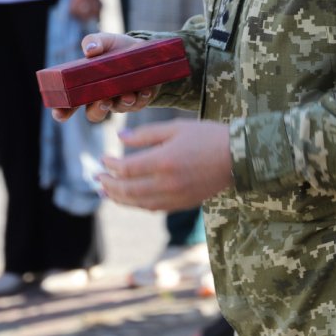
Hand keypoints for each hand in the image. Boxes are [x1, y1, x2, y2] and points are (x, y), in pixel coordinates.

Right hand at [51, 32, 157, 122]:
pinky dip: (142, 99)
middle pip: (94, 114)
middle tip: (103, 101)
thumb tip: (90, 50)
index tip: (60, 114)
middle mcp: (102, 97)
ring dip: (123, 103)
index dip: (62, 112)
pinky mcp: (139, 99)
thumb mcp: (105, 40)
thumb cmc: (116, 47)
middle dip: (98, 110)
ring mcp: (120, 100)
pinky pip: (139, 105)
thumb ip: (94, 41)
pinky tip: (144, 91)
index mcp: (87, 86)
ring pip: (119, 109)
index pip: (70, 105)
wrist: (143, 48)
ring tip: (128, 95)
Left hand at [97, 119, 232, 210]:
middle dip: (109, 185)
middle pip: (128, 191)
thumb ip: (147, 134)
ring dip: (119, 198)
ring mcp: (175, 197)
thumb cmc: (208, 136)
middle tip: (97, 178)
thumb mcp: (176, 127)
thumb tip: (121, 138)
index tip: (103, 158)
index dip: (111, 165)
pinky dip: (137, 204)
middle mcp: (166, 183)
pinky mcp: (183, 203)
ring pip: (138, 203)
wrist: (238, 156)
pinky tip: (131, 198)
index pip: (126, 169)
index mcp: (163, 161)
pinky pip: (153, 208)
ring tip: (107, 191)